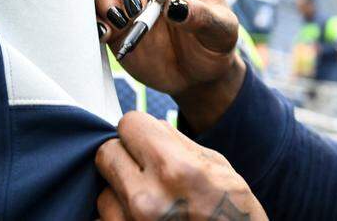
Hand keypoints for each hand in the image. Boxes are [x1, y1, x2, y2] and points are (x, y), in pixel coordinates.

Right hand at [94, 0, 244, 127]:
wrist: (195, 76)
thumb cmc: (213, 44)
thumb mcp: (221, 32)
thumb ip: (202, 17)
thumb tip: (174, 6)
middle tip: (137, 9)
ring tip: (120, 22)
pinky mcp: (111, 18)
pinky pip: (90, 6)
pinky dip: (92, 16)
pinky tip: (106, 35)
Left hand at [95, 112, 265, 219]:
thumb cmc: (233, 213)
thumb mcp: (218, 168)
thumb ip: (178, 144)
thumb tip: (149, 127)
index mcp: (175, 170)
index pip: (129, 125)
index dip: (139, 130)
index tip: (146, 139)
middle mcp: (147, 199)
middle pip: (106, 154)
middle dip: (124, 156)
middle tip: (144, 168)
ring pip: (103, 193)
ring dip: (121, 194)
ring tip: (152, 203)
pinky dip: (120, 218)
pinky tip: (144, 220)